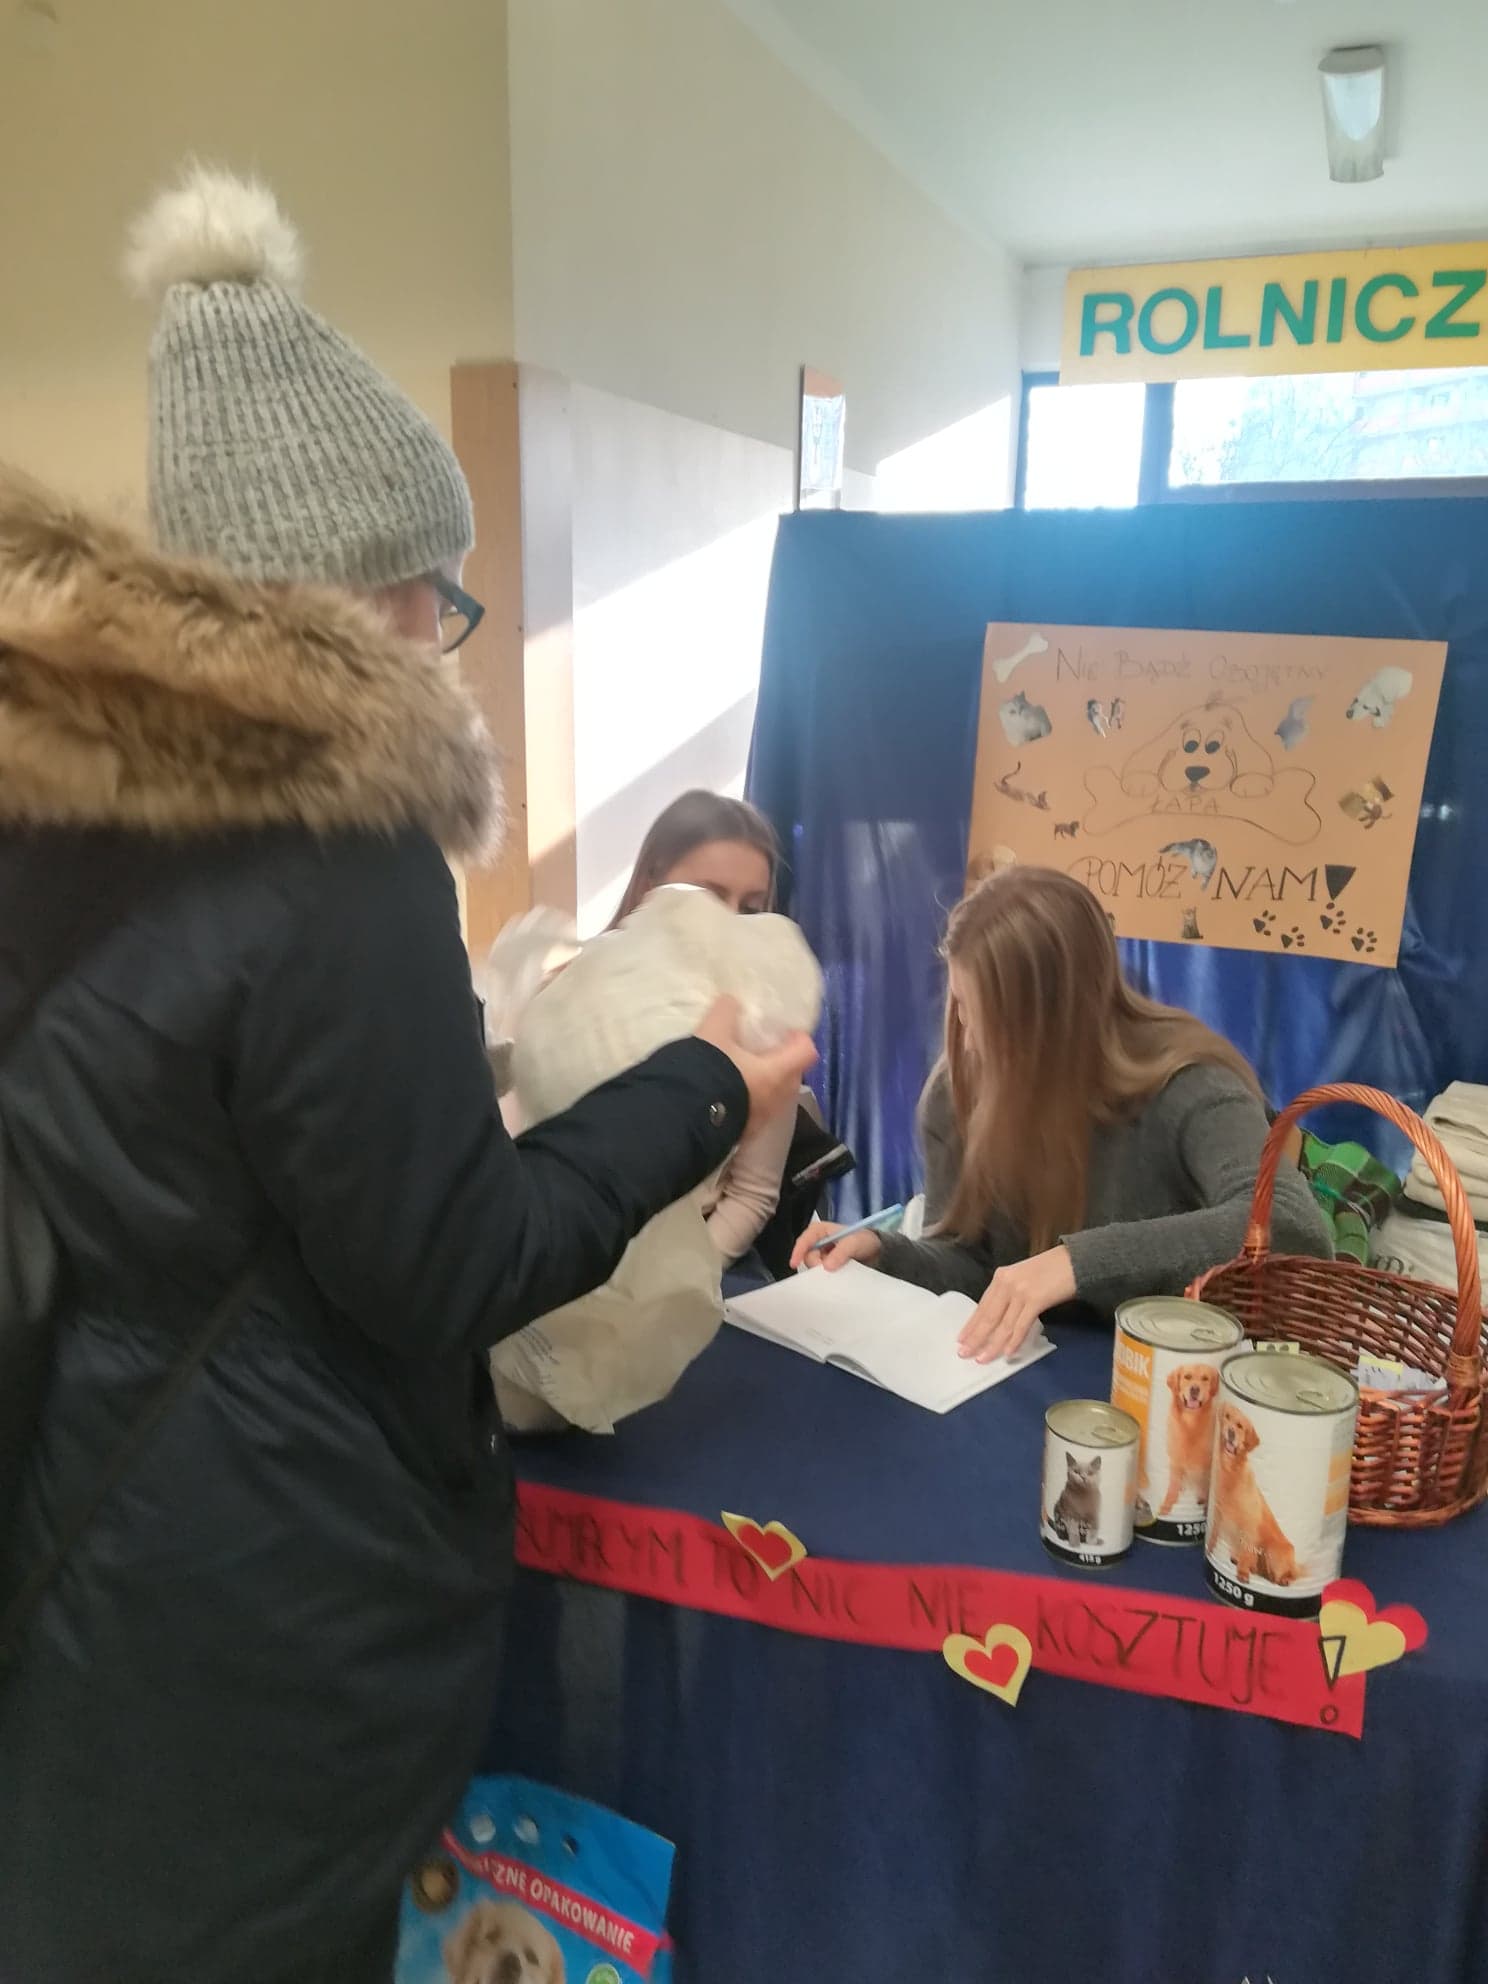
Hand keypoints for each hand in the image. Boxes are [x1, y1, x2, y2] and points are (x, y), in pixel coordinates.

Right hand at [694, 996, 815, 1134]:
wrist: (682, 1118)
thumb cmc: (708, 1071)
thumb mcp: (713, 1031)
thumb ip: (726, 1012)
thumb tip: (731, 1003)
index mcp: (777, 1072)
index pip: (807, 1051)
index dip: (799, 1037)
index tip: (782, 1031)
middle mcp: (776, 1098)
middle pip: (793, 1074)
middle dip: (781, 1059)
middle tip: (759, 1047)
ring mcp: (762, 1118)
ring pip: (774, 1094)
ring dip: (764, 1081)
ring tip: (740, 1068)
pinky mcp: (745, 1132)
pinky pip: (756, 1110)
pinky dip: (749, 1098)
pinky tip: (726, 1090)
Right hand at [789, 1219, 883, 1272]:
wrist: (879, 1253)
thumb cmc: (865, 1241)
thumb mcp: (855, 1242)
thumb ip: (841, 1252)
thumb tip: (826, 1266)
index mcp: (821, 1230)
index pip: (805, 1239)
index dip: (798, 1251)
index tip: (795, 1264)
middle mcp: (818, 1242)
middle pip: (807, 1255)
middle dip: (815, 1264)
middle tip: (829, 1270)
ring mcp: (822, 1255)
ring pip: (813, 1266)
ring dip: (822, 1271)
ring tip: (837, 1271)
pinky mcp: (827, 1266)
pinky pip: (821, 1273)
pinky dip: (825, 1277)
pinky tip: (834, 1278)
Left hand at [957, 1246, 1075, 1362]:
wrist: (1076, 1260)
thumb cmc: (1052, 1270)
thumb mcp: (1023, 1277)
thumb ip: (1010, 1294)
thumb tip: (999, 1319)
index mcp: (1001, 1277)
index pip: (982, 1305)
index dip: (971, 1324)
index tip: (961, 1339)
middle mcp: (1007, 1283)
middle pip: (988, 1316)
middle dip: (976, 1337)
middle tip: (964, 1353)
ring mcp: (1020, 1291)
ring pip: (1003, 1324)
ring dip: (992, 1345)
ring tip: (982, 1359)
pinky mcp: (1035, 1300)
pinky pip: (1021, 1326)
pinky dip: (1013, 1341)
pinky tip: (1008, 1353)